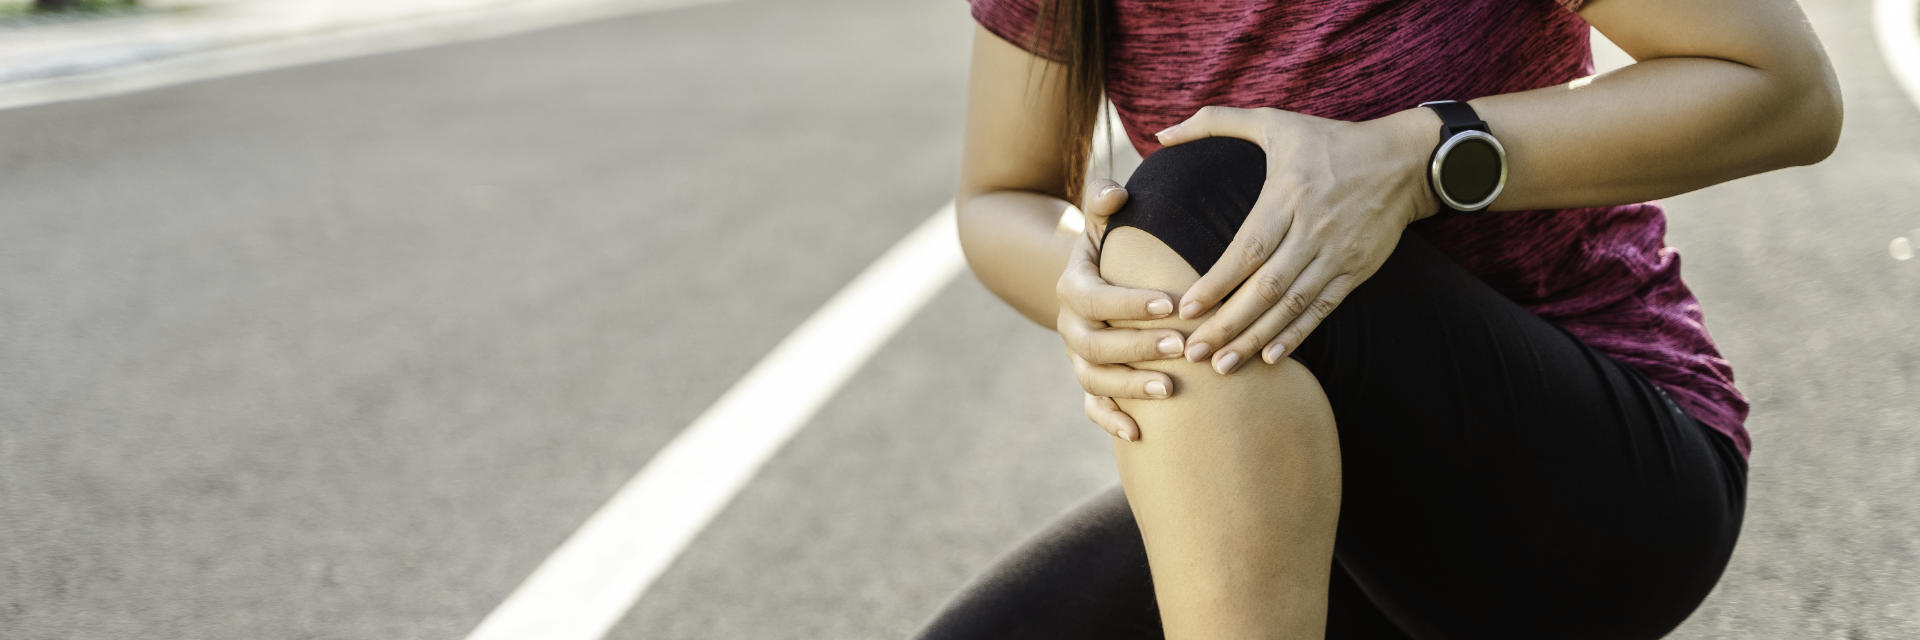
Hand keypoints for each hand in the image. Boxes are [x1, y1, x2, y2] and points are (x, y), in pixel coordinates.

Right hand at [1057, 178, 1186, 441]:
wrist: (1095, 282)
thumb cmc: (1114, 246)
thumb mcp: (1104, 220)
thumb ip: (1105, 200)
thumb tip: (1115, 194)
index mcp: (1073, 287)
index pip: (1094, 298)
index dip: (1129, 303)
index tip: (1170, 302)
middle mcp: (1070, 326)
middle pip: (1096, 344)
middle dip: (1139, 347)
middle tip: (1183, 347)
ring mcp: (1079, 358)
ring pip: (1096, 380)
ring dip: (1131, 387)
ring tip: (1171, 391)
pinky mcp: (1090, 382)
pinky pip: (1093, 407)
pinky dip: (1112, 421)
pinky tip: (1139, 434)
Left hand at [1154, 106, 1435, 373]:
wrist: (1405, 161)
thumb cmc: (1330, 141)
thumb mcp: (1275, 121)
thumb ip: (1216, 122)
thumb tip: (1162, 134)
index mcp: (1287, 196)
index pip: (1248, 249)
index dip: (1218, 282)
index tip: (1187, 308)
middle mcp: (1312, 230)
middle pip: (1265, 287)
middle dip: (1227, 324)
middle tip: (1193, 353)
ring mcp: (1336, 254)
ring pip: (1291, 305)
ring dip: (1255, 338)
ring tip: (1223, 367)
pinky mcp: (1355, 271)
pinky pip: (1322, 309)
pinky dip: (1297, 335)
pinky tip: (1271, 357)